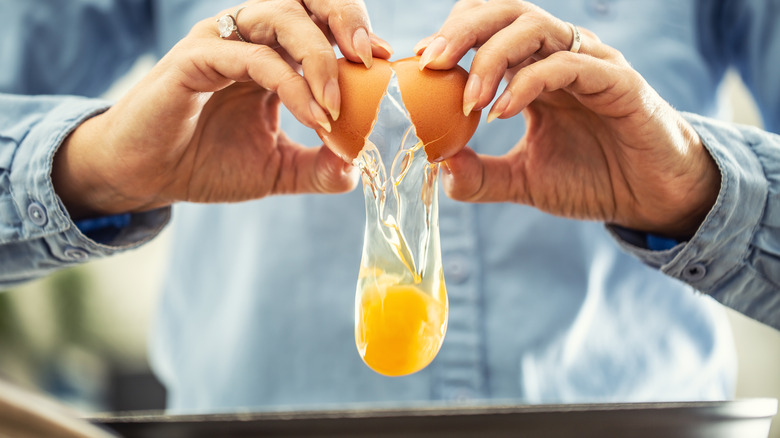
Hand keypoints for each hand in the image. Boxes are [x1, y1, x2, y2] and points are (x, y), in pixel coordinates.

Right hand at [53, 0, 392, 218]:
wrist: (147, 177)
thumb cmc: (207, 163)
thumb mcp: (277, 169)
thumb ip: (319, 167)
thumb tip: (360, 167)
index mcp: (270, 53)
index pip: (320, 22)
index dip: (355, 33)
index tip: (384, 63)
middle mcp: (248, 37)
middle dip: (345, 16)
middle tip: (371, 56)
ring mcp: (221, 42)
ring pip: (280, 16)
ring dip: (320, 55)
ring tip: (338, 104)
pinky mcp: (194, 58)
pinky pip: (253, 58)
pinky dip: (291, 85)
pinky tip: (314, 117)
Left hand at [415, 0, 719, 239]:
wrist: (650, 200)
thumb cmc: (592, 180)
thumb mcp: (523, 180)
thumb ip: (481, 174)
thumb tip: (437, 166)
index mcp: (535, 70)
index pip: (489, 28)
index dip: (453, 36)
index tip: (420, 64)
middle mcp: (560, 56)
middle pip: (507, 12)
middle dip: (463, 29)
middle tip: (431, 61)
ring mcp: (590, 64)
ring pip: (536, 27)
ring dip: (493, 56)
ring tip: (469, 98)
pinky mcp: (618, 82)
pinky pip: (569, 64)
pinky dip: (530, 82)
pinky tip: (503, 111)